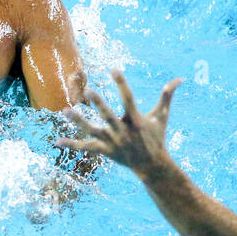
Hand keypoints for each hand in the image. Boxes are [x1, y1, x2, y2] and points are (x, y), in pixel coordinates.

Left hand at [55, 68, 182, 176]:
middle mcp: (123, 131)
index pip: (128, 98)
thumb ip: (167, 96)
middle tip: (88, 90)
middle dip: (99, 104)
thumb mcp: (162, 117)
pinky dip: (71, 145)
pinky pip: (86, 147)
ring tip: (66, 111)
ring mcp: (112, 142)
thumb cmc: (157, 138)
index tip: (113, 68)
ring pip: (93, 131)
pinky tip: (56, 141)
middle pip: (109, 116)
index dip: (121, 83)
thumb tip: (180, 78)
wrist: (152, 167)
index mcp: (136, 120)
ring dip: (79, 122)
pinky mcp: (105, 151)